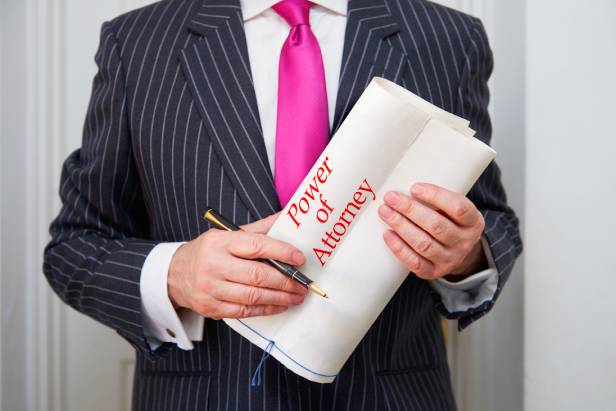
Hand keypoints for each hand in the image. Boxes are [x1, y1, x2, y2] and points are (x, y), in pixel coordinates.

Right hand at [168, 213, 308, 318]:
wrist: (174, 274)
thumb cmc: (209, 252)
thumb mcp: (227, 234)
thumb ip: (259, 229)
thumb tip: (288, 217)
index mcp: (220, 242)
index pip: (256, 245)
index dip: (282, 252)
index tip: (300, 258)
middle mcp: (214, 264)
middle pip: (258, 275)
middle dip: (286, 281)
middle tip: (304, 284)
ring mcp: (210, 288)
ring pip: (253, 296)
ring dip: (280, 298)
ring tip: (297, 296)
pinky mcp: (211, 307)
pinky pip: (245, 310)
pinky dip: (266, 309)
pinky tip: (279, 305)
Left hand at [378, 183, 486, 280]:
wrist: (457, 253)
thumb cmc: (450, 222)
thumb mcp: (454, 208)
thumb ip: (439, 198)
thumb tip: (405, 186)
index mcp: (473, 221)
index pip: (458, 207)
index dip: (436, 196)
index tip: (414, 187)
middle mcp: (464, 242)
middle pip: (436, 225)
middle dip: (410, 210)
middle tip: (391, 198)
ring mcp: (450, 259)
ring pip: (424, 244)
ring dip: (401, 226)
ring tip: (385, 212)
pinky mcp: (433, 272)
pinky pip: (415, 262)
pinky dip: (399, 248)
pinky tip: (388, 234)